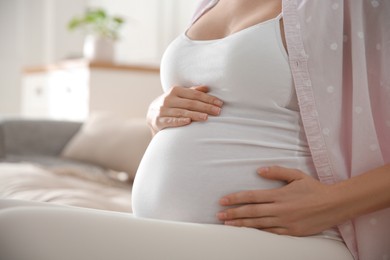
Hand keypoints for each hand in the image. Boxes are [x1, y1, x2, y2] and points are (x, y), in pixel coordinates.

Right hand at [147, 85, 222, 134]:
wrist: (151, 116)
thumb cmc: (170, 105)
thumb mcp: (179, 96)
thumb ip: (191, 92)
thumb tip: (207, 87)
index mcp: (175, 90)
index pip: (195, 94)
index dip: (208, 98)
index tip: (219, 103)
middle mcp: (168, 99)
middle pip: (190, 103)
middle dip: (206, 107)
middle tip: (218, 111)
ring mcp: (162, 110)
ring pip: (182, 112)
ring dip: (195, 115)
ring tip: (207, 117)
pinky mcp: (158, 121)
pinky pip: (171, 121)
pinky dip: (180, 121)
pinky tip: (188, 122)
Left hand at [216, 166, 340, 235]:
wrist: (335, 205)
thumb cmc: (314, 188)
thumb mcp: (296, 175)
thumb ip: (277, 172)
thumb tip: (259, 170)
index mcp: (279, 195)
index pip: (252, 197)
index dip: (235, 198)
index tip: (223, 200)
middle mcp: (279, 209)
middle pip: (251, 212)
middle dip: (233, 214)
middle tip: (219, 215)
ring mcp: (285, 222)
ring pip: (258, 224)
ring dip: (241, 224)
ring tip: (227, 224)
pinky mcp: (291, 232)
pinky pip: (271, 233)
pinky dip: (258, 233)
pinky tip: (248, 232)